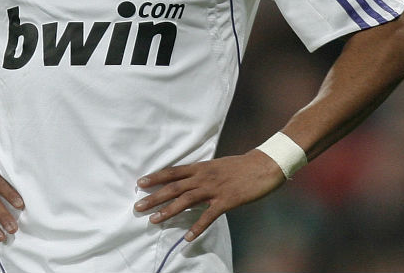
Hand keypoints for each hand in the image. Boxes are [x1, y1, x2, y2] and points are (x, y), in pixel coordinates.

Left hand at [134, 150, 285, 241]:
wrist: (265, 165)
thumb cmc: (241, 166)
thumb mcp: (217, 165)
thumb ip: (202, 173)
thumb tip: (189, 181)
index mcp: (201, 167)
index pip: (173, 172)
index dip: (155, 177)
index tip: (140, 183)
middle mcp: (203, 177)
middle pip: (173, 187)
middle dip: (154, 197)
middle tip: (138, 206)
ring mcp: (214, 189)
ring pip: (185, 200)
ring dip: (168, 211)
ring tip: (154, 220)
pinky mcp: (226, 201)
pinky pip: (208, 216)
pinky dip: (197, 227)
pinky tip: (188, 237)